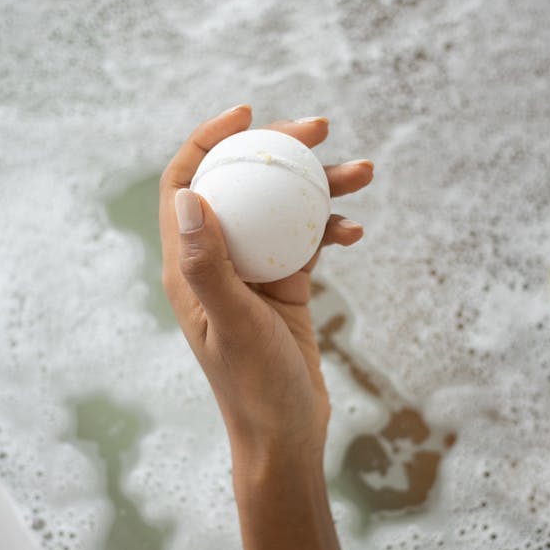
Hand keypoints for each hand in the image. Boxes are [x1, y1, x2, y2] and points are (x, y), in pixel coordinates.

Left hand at [159, 105, 372, 460]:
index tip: (248, 115)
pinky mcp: (286, 287)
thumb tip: (188, 196)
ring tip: (363, 171)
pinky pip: (308, 240)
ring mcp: (253, 273)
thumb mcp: (233, 324)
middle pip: (241, 185)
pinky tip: (357, 229)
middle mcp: (218, 262)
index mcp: (188, 266)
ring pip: (282, 210)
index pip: (185, 184)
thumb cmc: (253, 387)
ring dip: (319, 186)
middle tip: (319, 129)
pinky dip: (331, 228)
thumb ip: (209, 265)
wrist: (286, 434)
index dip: (207, 141)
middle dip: (277, 152)